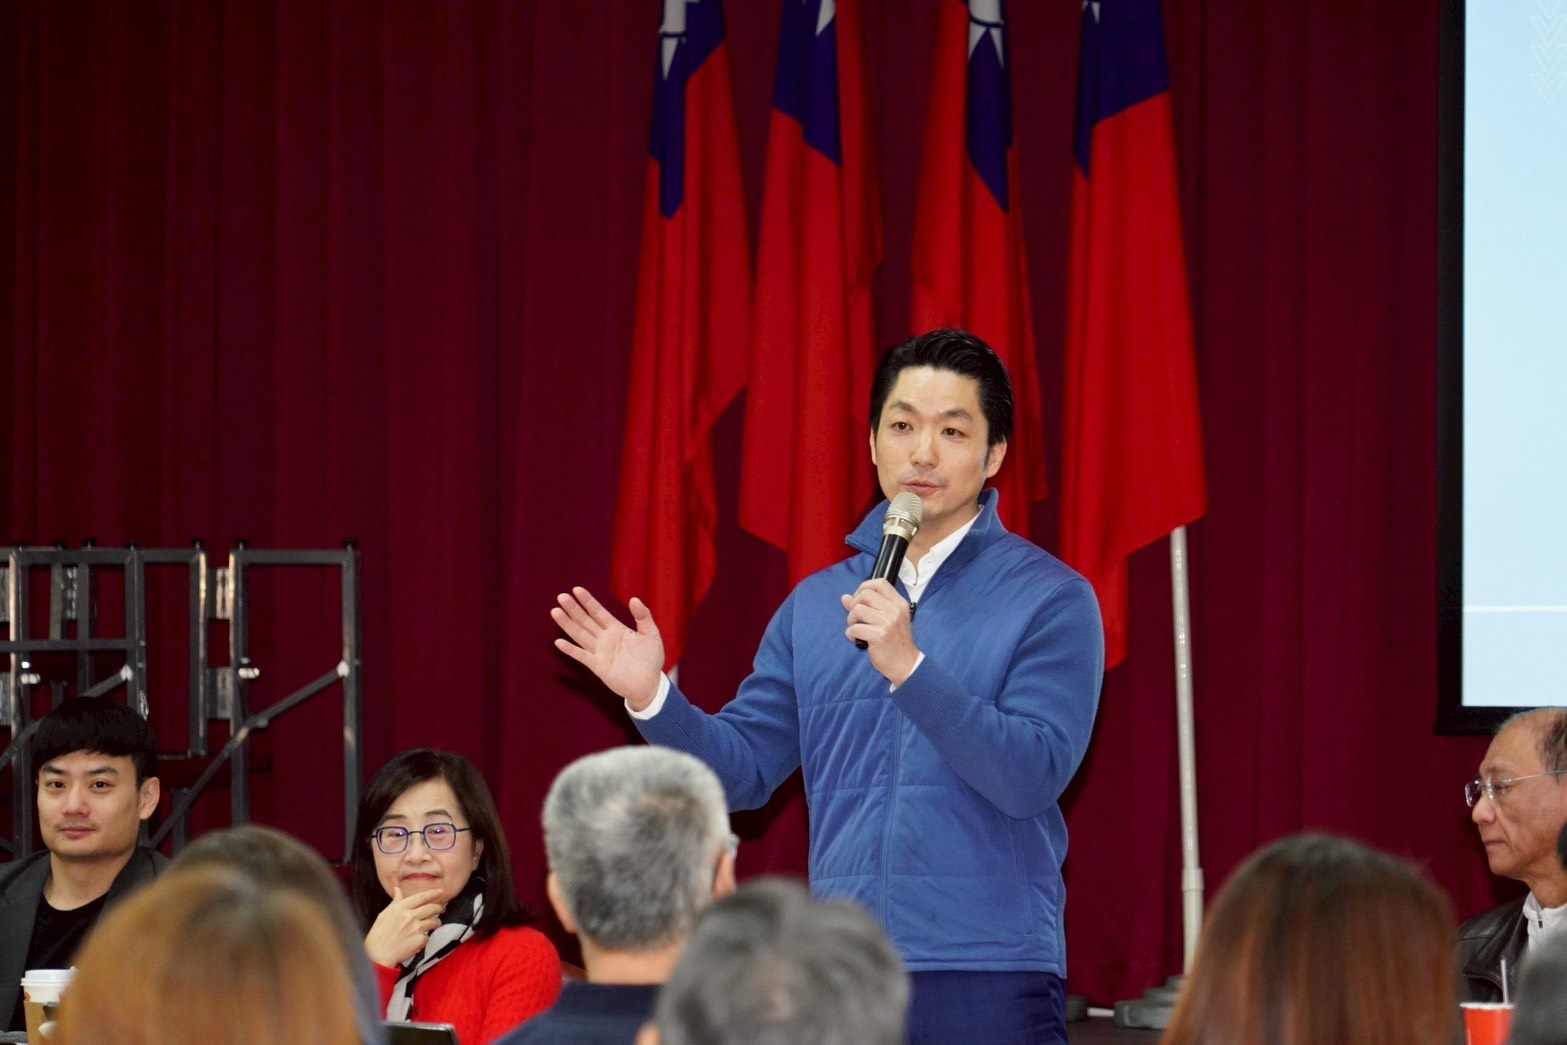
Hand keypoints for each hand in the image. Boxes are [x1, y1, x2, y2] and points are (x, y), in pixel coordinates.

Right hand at [364, 886, 445, 967]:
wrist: (378, 955)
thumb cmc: (378, 935)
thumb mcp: (384, 915)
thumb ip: (395, 902)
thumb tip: (398, 889)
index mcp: (400, 908)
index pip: (421, 897)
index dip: (433, 893)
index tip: (441, 891)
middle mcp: (409, 916)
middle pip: (432, 908)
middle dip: (439, 908)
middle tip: (441, 909)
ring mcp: (416, 928)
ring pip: (434, 921)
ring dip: (436, 922)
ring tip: (433, 924)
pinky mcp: (420, 939)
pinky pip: (428, 936)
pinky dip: (425, 938)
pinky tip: (418, 940)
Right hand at [551, 587, 664, 710]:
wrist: (650, 684)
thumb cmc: (651, 659)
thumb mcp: (651, 634)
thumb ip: (643, 616)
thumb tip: (634, 599)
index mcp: (616, 629)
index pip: (598, 612)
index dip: (588, 601)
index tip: (576, 589)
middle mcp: (605, 638)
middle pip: (586, 621)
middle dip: (574, 609)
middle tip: (561, 597)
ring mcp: (600, 652)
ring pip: (580, 635)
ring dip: (568, 624)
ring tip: (555, 612)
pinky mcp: (598, 666)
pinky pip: (582, 656)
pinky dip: (570, 650)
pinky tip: (559, 642)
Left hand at [841, 579, 920, 685]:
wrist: (905, 663)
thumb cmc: (896, 642)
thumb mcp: (888, 620)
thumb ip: (869, 606)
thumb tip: (845, 597)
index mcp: (899, 604)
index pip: (880, 583)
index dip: (864, 587)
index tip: (859, 598)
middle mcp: (895, 610)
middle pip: (865, 594)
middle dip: (854, 604)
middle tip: (855, 617)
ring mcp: (887, 623)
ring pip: (857, 610)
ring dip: (851, 620)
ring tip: (856, 628)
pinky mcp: (878, 636)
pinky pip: (855, 628)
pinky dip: (850, 633)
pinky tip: (856, 638)